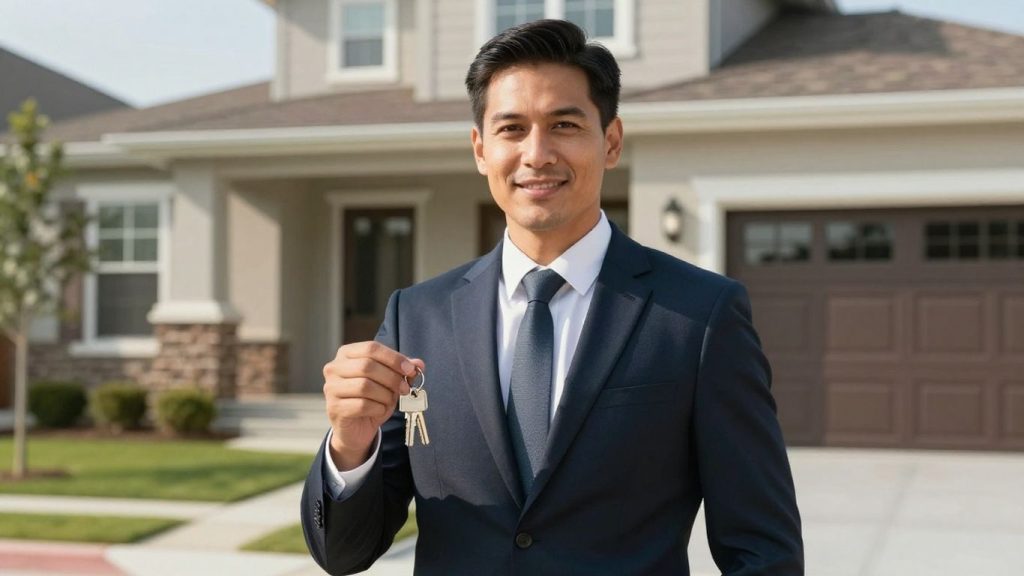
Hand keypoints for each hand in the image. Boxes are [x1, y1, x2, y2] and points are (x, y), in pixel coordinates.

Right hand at [323, 341, 423, 470]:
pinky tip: (379, 410)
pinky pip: (362, 405)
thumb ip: (403, 370)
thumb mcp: (390, 382)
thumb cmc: (372, 399)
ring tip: (390, 400)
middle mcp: (334, 368)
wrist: (356, 428)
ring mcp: (331, 388)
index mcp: (347, 354)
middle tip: (405, 389)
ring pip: (365, 386)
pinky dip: (378, 408)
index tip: (411, 369)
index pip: (371, 348)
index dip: (394, 358)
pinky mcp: (334, 408)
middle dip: (392, 378)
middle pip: (367, 366)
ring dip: (385, 395)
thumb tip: (419, 364)